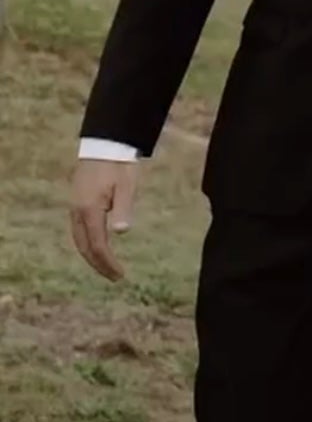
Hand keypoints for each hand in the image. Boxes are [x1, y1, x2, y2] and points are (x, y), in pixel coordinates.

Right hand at [69, 160, 139, 281]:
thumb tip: (121, 232)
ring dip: (92, 256)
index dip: (107, 263)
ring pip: (79, 240)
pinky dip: (87, 243)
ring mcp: (74, 207)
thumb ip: (123, 209)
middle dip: (98, 264)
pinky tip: (98, 247)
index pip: (97, 245)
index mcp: (89, 210)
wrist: (105, 144)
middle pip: (84, 247)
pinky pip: (79, 230)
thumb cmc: (119, 165)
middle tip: (115, 276)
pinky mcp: (76, 203)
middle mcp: (77, 211)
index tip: (120, 275)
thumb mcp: (126, 186)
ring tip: (107, 267)